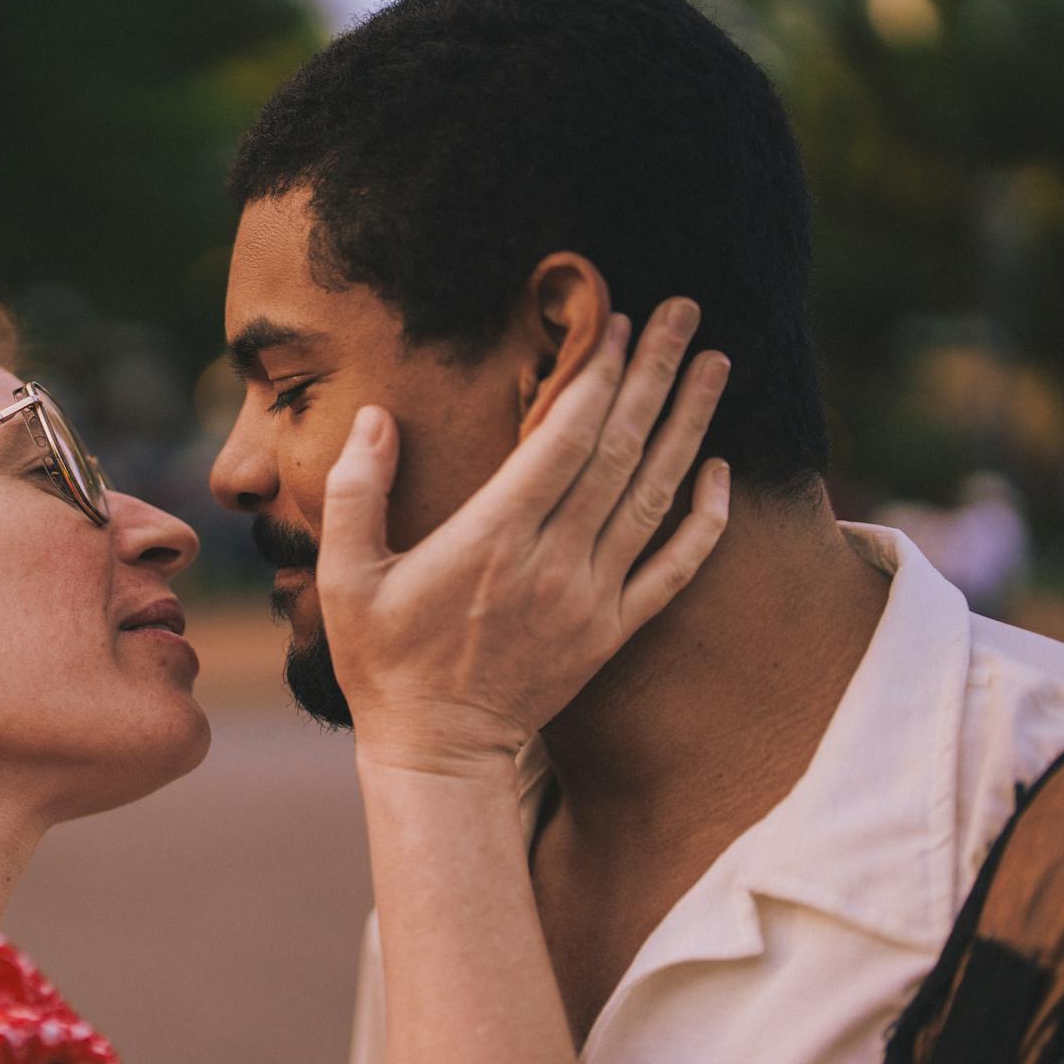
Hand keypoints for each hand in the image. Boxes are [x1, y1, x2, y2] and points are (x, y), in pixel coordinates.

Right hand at [316, 300, 731, 774]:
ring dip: (689, 425)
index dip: (596, 377)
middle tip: (685, 312)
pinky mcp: (611, 632)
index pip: (562, 441)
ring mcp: (590, 599)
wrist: (437, 751)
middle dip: (654, 374)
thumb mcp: (344, 577)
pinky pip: (674, 569)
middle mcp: (552, 563)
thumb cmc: (383, 662)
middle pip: (618, 452)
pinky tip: (719, 470)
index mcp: (491, 540)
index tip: (618, 323)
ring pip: (655, 497)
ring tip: (718, 364)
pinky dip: (704, 519)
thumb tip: (376, 417)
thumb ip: (356, 492)